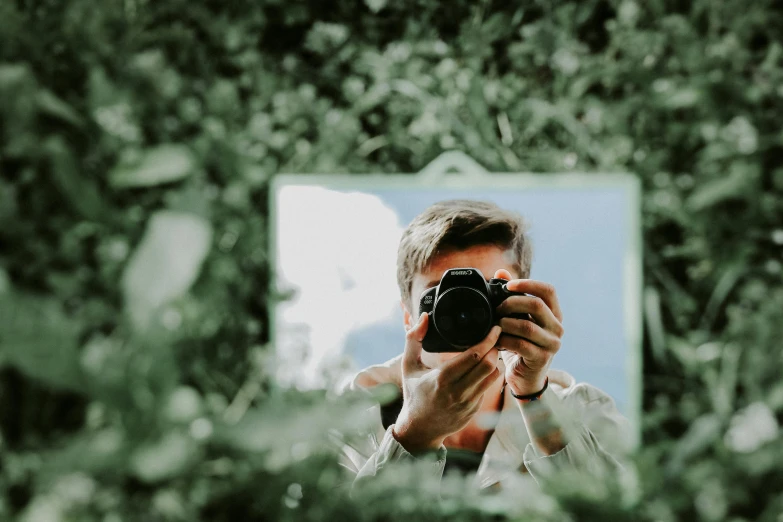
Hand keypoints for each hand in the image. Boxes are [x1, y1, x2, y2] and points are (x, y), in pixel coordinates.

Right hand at [392, 312, 502, 452]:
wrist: (419, 429)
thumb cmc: (414, 393)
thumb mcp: (409, 366)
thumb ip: (413, 339)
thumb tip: (423, 317)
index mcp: (441, 378)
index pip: (473, 356)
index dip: (488, 340)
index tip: (494, 328)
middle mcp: (457, 392)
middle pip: (488, 364)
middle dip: (495, 348)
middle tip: (495, 336)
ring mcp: (468, 403)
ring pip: (493, 376)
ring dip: (495, 361)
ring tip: (492, 350)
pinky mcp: (475, 410)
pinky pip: (489, 387)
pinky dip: (490, 374)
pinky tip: (485, 366)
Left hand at [493, 269, 563, 396]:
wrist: (524, 376)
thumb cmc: (521, 343)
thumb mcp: (518, 318)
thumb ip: (512, 296)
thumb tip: (501, 273)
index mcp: (554, 314)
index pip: (548, 290)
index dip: (528, 284)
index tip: (508, 285)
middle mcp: (557, 328)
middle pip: (537, 305)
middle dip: (512, 303)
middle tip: (497, 308)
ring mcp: (551, 344)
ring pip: (526, 326)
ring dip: (505, 322)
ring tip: (495, 325)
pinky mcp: (541, 358)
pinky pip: (520, 344)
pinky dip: (504, 339)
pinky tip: (496, 339)